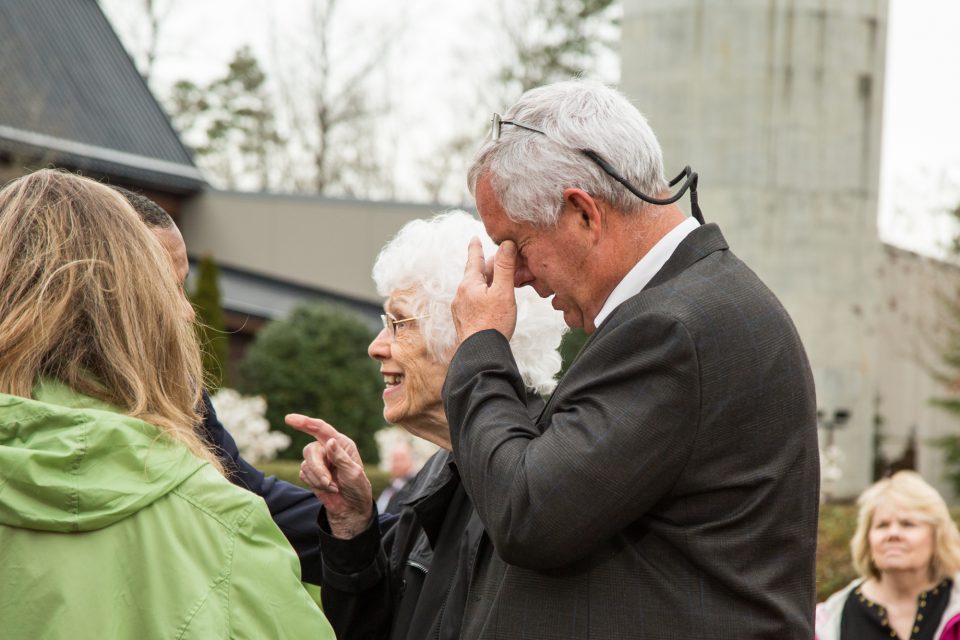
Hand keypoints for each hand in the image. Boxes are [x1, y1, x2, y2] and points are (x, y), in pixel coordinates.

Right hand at [285, 413, 372, 538]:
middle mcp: (328, 449)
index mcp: (341, 443)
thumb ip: (341, 457)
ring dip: (318, 479)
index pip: (321, 429)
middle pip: (310, 450)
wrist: (351, 507)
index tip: (290, 419)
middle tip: (328, 482)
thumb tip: (330, 441)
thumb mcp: (354, 473)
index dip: (305, 423)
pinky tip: (328, 488)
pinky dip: (314, 484)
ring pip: (306, 463)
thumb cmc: (357, 487)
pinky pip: (303, 474)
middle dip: (317, 468)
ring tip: (334, 487)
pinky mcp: (310, 473)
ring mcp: (318, 460)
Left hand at [451, 237, 517, 343]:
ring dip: (490, 283)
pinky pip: (476, 301)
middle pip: (478, 274)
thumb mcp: (503, 291)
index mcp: (469, 284)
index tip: (474, 238)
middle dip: (492, 267)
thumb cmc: (493, 323)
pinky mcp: (465, 321)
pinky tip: (494, 303)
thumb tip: (506, 244)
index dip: (476, 248)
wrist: (481, 353)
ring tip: (503, 282)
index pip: (474, 259)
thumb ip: (505, 267)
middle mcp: (461, 294)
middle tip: (505, 261)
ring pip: (478, 289)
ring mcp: (461, 309)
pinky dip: (486, 296)